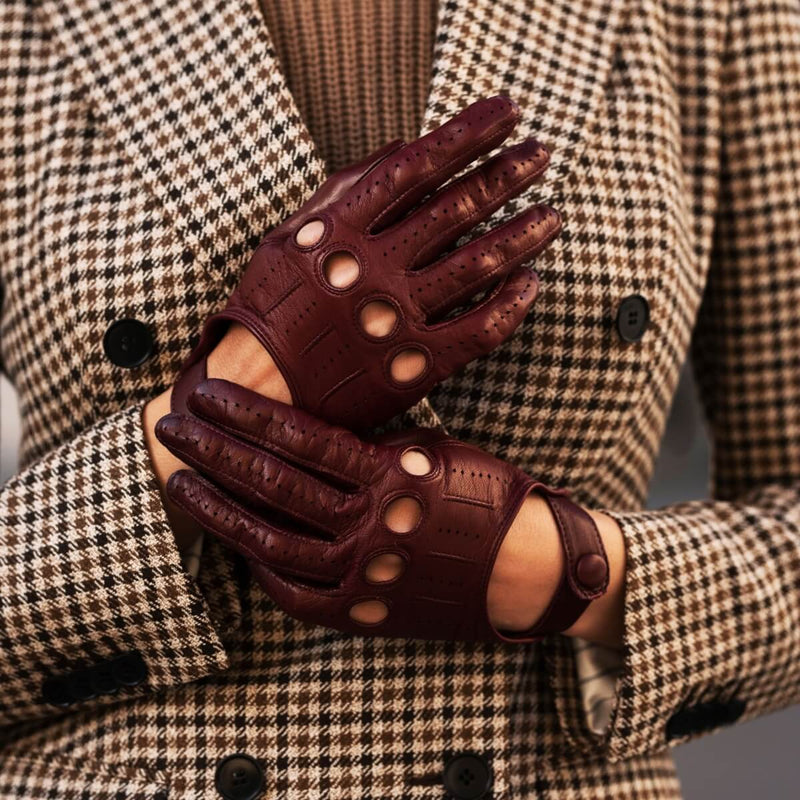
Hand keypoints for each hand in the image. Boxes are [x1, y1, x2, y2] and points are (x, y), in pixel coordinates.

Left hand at [155, 379, 613, 642]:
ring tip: (181, 481)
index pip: (301, 439)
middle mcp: (370, 525)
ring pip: (272, 541)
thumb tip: (308, 432)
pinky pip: (297, 594)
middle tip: (172, 426)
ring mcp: (364, 574)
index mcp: (390, 475)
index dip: (247, 415)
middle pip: (274, 485)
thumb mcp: (432, 451)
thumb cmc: (485, 496)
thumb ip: (369, 446)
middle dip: (215, 452)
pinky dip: (262, 569)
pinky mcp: (364, 612)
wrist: (526, 569)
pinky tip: (235, 544)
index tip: (206, 393)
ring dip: (220, 510)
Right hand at [172, 95, 560, 428]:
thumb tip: (399, 145)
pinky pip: (478, 330)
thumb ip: (341, 189)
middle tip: (541, 156)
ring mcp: (396, 318)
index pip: (416, 167)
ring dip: (521, 235)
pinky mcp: (414, 365)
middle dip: (506, 176)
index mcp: (339, 230)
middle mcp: (373, 267)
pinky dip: (511, 305)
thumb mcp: (288, 236)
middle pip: (456, 210)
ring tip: (551, 217)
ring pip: (477, 266)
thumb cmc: (271, 310)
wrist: (258, 391)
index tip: (507, 114)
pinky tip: (530, 283)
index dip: (468, 135)